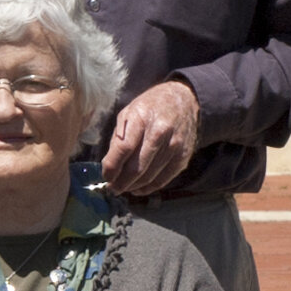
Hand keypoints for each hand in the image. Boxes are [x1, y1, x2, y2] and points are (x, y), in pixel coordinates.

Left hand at [94, 77, 203, 197]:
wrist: (184, 101)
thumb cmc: (150, 108)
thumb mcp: (128, 113)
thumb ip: (118, 139)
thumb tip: (109, 167)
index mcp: (142, 118)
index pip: (123, 148)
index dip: (112, 167)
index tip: (105, 177)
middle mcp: (160, 132)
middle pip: (137, 167)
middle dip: (121, 182)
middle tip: (112, 188)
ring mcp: (174, 146)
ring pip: (149, 176)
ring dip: (132, 187)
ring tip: (122, 188)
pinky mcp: (183, 157)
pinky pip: (163, 179)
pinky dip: (148, 188)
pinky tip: (138, 189)